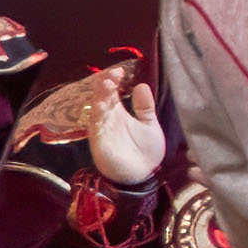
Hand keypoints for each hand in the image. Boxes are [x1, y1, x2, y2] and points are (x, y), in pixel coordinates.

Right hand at [90, 69, 169, 187]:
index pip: (112, 91)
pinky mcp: (100, 141)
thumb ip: (145, 107)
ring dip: (100, 96)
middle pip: (101, 96)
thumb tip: (141, 85)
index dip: (113, 80)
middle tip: (112, 74)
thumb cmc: (145, 152)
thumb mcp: (150, 125)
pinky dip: (98, 114)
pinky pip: (97, 125)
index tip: (120, 71)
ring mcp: (102, 128)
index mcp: (119, 112)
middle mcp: (108, 118)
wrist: (143, 176)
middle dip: (105, 83)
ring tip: (106, 83)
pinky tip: (102, 105)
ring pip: (97, 107)